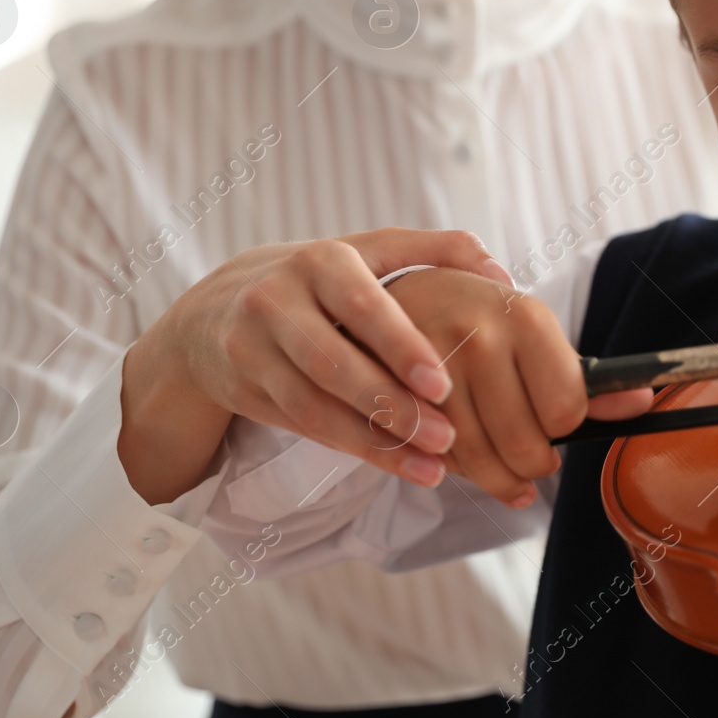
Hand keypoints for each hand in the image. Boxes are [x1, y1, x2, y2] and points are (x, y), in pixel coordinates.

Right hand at [118, 229, 516, 503]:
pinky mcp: (247, 390)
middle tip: (445, 435)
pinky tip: (402, 466)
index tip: (442, 382)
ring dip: (375, 440)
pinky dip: (355, 449)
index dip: (400, 345)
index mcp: (319, 261)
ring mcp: (253, 348)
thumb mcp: (367, 251)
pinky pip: (305, 427)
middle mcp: (277, 301)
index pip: (360, 305)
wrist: (216, 311)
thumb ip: (435, 251)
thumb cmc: (320, 281)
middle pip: (332, 362)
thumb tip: (502, 276)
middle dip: (390, 403)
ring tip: (433, 463)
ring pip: (314, 404)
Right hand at [384, 267, 653, 507]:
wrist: (403, 291)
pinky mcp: (392, 389)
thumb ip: (587, 377)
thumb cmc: (481, 319)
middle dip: (534, 466)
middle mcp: (480, 335)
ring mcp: (432, 362)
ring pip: (478, 459)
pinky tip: (461, 457)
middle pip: (524, 444)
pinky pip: (434, 456)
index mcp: (527, 317)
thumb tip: (643, 403)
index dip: (565, 429)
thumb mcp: (536, 336)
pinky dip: (452, 470)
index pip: (566, 410)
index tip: (556, 425)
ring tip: (504, 470)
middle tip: (532, 460)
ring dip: (495, 478)